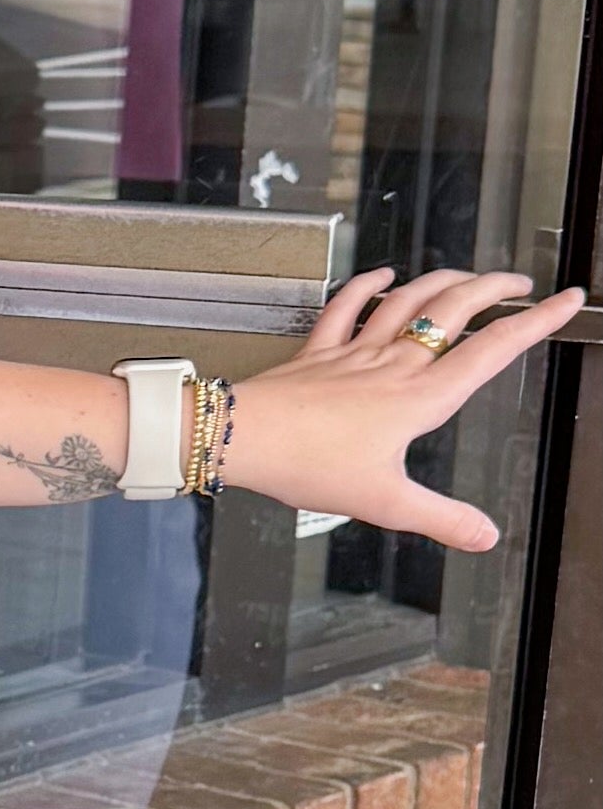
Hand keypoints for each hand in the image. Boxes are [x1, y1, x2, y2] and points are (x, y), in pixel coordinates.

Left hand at [227, 267, 585, 554]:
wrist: (244, 437)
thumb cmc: (308, 465)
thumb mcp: (386, 502)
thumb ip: (440, 518)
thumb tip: (484, 535)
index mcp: (420, 397)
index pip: (493, 349)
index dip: (536, 321)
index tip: (564, 302)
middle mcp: (394, 364)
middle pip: (456, 308)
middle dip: (496, 287)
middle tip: (521, 282)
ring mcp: (355, 352)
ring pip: (410, 299)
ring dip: (444, 279)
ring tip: (469, 274)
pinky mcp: (319, 350)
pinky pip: (347, 307)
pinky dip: (368, 285)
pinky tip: (383, 276)